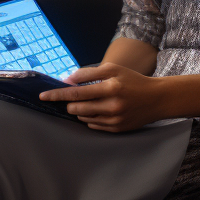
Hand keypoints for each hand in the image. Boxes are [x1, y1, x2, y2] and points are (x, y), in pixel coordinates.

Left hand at [39, 63, 167, 131]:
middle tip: (72, 97)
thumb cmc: (131, 80)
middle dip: (69, 103)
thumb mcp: (112, 69)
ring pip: (84, 118)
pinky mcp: (117, 129)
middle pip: (77, 108)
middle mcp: (112, 106)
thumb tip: (67, 80)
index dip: (57, 95)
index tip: (42, 96)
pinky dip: (90, 117)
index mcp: (110, 87)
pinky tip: (98, 110)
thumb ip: (88, 73)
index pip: (76, 93)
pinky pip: (93, 125)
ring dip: (79, 110)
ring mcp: (115, 120)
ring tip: (90, 102)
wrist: (156, 99)